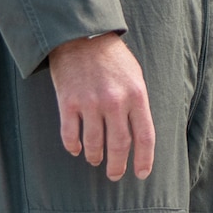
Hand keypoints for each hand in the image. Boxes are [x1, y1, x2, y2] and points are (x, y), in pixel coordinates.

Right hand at [49, 33, 154, 180]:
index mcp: (136, 95)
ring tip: (96, 160)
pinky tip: (76, 150)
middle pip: (119, 145)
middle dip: (117, 166)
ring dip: (95, 157)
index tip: (141, 174)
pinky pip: (70, 134)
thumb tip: (138, 135)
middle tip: (115, 175)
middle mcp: (115, 102)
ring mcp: (90, 103)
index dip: (144, 159)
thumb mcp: (135, 77)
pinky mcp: (68, 102)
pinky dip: (73, 146)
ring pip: (93, 144)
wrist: (82, 37)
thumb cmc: (113, 59)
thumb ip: (137, 104)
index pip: (144, 136)